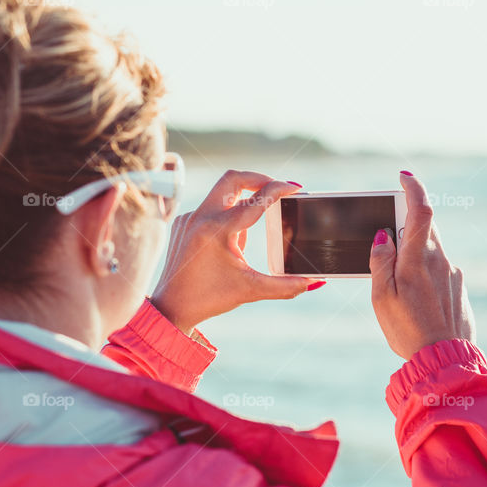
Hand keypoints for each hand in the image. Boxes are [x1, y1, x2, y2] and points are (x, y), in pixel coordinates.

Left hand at [150, 170, 321, 333]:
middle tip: (276, 188)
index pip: (256, 201)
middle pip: (233, 179)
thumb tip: (315, 282)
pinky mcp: (183, 223)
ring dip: (243, 199)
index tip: (295, 187)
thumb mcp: (251, 290)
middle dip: (258, 178)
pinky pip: (210, 208)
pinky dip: (227, 214)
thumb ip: (286, 286)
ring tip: (255, 224)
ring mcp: (189, 218)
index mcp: (217, 231)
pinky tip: (231, 240)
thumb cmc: (209, 298)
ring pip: (221, 192)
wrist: (171, 308)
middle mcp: (200, 218)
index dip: (279, 190)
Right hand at [369, 172, 475, 359]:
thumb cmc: (407, 331)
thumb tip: (383, 235)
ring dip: (414, 258)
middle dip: (406, 228)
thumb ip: (380, 262)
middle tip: (387, 244)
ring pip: (431, 252)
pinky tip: (417, 304)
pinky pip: (440, 271)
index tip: (404, 176)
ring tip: (399, 289)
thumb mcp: (381, 297)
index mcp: (417, 259)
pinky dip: (425, 277)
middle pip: (424, 229)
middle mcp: (440, 260)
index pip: (421, 210)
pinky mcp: (460, 288)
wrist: (445, 362)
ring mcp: (453, 274)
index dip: (413, 188)